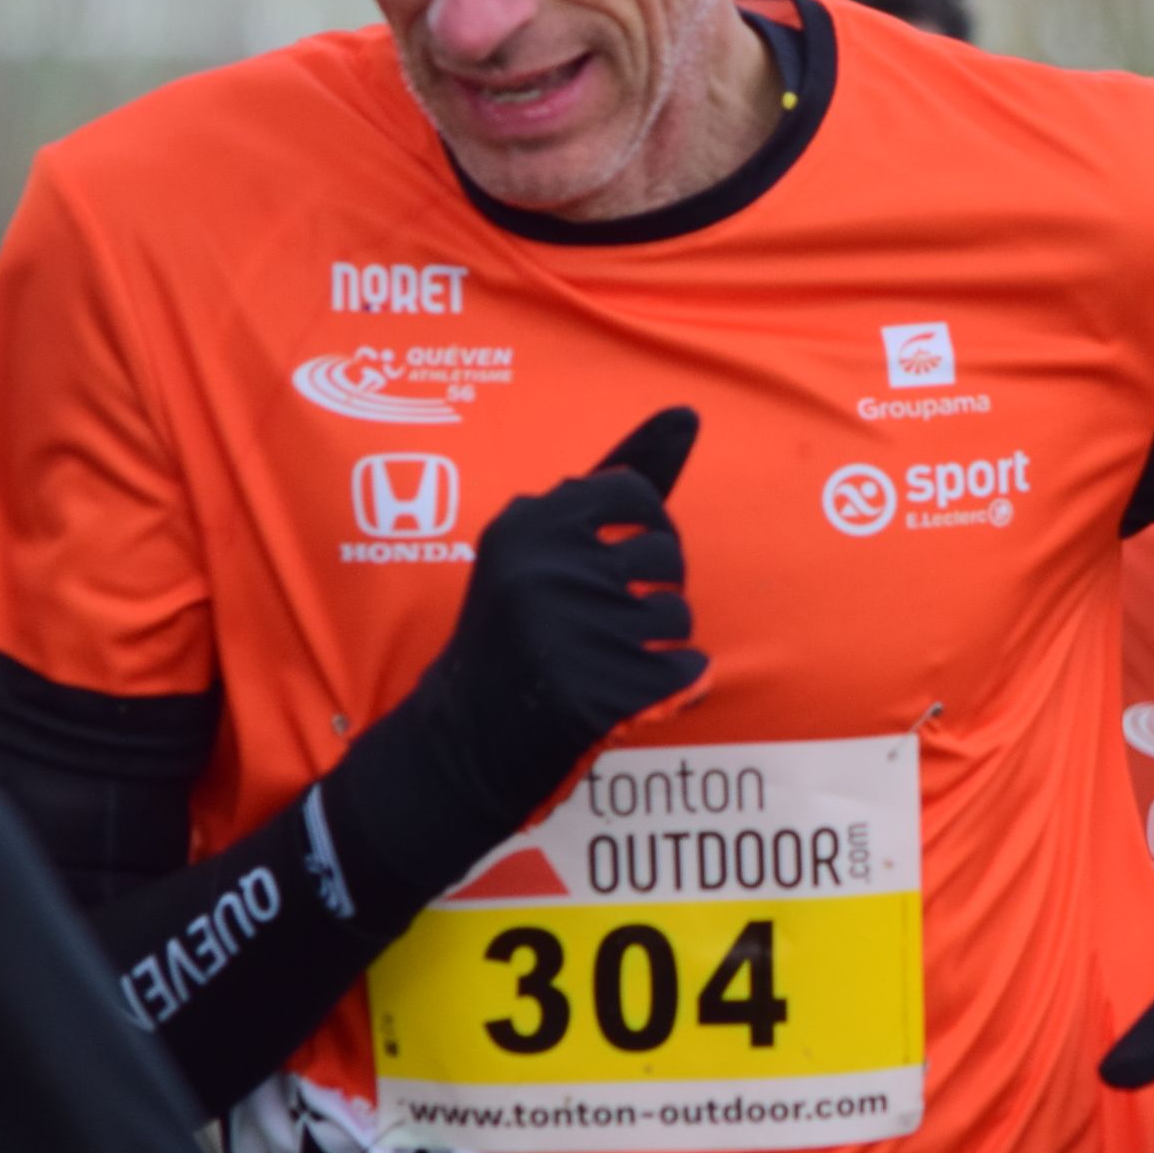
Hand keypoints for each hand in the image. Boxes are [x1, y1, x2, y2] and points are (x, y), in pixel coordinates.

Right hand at [414, 406, 709, 823]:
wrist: (464, 739)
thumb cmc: (517, 630)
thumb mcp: (540, 548)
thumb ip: (612, 486)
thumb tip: (689, 413)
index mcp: (527, 523)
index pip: (636, 494)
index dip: (648, 529)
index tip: (626, 560)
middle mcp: (548, 568)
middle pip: (667, 556)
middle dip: (656, 591)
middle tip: (609, 623)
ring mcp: (574, 630)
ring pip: (677, 617)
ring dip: (658, 646)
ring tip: (607, 660)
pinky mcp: (603, 691)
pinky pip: (688, 671)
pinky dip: (674, 688)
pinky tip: (630, 697)